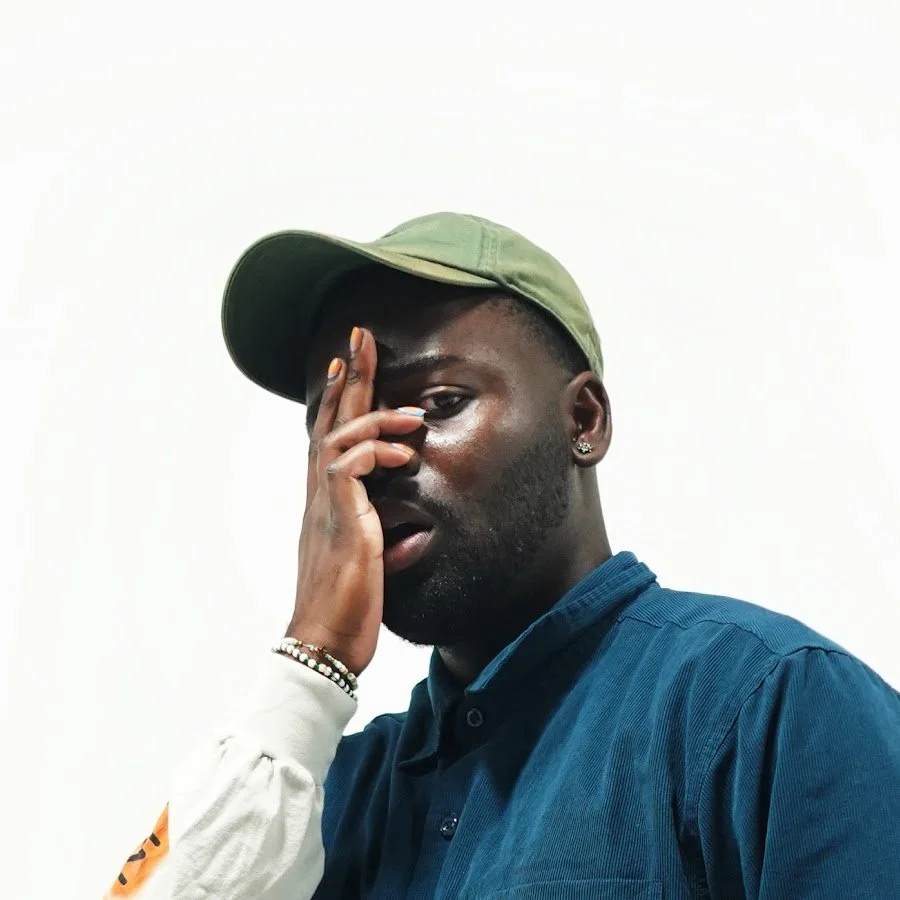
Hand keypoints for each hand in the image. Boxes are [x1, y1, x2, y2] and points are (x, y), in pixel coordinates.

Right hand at [287, 326, 424, 676]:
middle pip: (329, 422)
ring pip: (340, 437)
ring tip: (412, 411)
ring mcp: (326, 506)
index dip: (337, 399)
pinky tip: (405, 455)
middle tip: (359, 337)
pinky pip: (351, 466)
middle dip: (347, 378)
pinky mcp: (341, 519)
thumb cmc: (346, 606)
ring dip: (375, 415)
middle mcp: (320, 496)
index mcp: (327, 501)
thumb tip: (401, 530)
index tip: (346, 363)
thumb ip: (374, 534)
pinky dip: (379, 452)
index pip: (328, 437)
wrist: (324, 642)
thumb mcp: (363, 560)